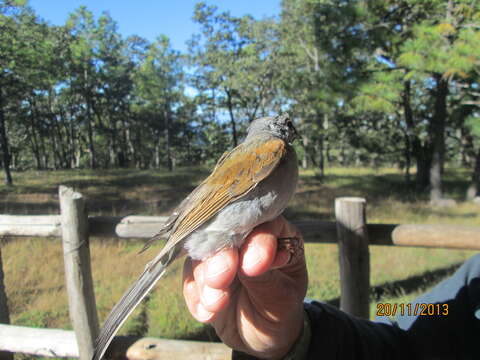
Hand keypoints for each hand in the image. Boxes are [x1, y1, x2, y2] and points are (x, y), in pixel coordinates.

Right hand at [182, 216, 307, 358]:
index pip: (263, 223)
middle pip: (224, 232)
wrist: (262, 338)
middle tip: (219, 280)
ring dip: (205, 279)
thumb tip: (246, 262)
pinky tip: (208, 313)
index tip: (251, 268)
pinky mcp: (201, 272)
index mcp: (275, 234)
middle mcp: (244, 237)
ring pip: (201, 253)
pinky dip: (195, 295)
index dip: (254, 241)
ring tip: (216, 304)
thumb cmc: (280, 311)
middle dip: (219, 257)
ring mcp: (220, 253)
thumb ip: (265, 277)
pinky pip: (189, 277)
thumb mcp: (281, 297)